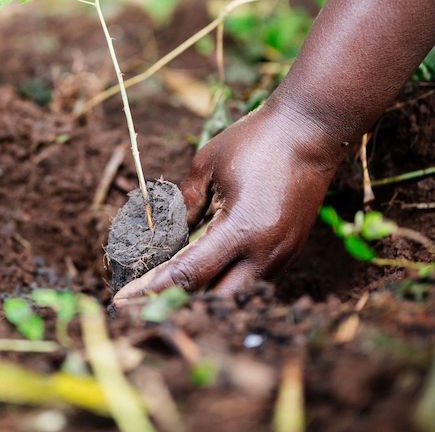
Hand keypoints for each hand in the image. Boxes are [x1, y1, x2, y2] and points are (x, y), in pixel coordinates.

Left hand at [112, 100, 342, 305]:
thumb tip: (168, 235)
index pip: (188, 274)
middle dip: (175, 303)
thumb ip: (183, 203)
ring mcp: (281, 255)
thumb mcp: (207, 163)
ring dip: (202, 296)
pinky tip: (202, 275)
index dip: (152, 290)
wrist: (311, 131)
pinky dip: (225, 283)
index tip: (123, 300)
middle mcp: (264, 252)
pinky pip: (253, 282)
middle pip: (212, 299)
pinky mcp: (289, 251)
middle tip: (141, 301)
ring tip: (166, 291)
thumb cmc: (256, 140)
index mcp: (240, 229)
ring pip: (235, 295)